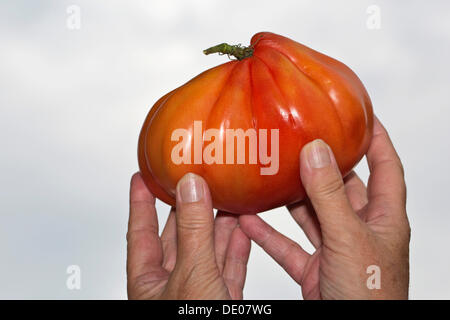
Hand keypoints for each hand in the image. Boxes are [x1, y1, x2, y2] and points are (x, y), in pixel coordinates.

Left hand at [127, 173, 250, 298]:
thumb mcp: (192, 275)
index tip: (144, 177)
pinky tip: (243, 231)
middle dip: (189, 207)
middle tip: (194, 181)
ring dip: (219, 225)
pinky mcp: (222, 299)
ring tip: (227, 199)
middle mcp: (171, 285)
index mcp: (148, 281)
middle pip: (179, 236)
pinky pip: (230, 268)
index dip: (141, 201)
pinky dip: (237, 248)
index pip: (141, 231)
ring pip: (208, 250)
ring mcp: (198, 292)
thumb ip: (194, 231)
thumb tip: (192, 189)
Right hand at [239, 117, 409, 298]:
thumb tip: (316, 150)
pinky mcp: (315, 269)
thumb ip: (329, 195)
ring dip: (290, 199)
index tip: (359, 116)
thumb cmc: (369, 297)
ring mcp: (337, 249)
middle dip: (321, 164)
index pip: (385, 166)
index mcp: (383, 218)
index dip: (376, 139)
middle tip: (298, 140)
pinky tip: (249, 221)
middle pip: (341, 187)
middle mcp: (360, 230)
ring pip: (311, 215)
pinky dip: (269, 234)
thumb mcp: (348, 239)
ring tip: (270, 175)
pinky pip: (288, 245)